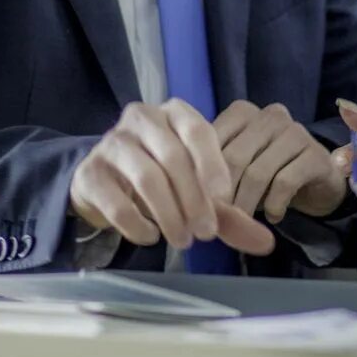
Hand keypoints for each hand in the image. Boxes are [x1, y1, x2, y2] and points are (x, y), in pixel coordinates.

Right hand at [70, 100, 276, 255]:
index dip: (213, 165)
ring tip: (182, 240)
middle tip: (205, 234)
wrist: (104, 185)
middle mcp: (141, 119)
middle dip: (193, 200)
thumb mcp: (197, 192)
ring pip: (146, 177)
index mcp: (174, 114)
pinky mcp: (89, 172)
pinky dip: (138, 224)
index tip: (224, 201)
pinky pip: (116, 201)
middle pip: (172, 157)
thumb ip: (230, 215)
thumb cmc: (162, 181)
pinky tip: (150, 236)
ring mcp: (111, 143)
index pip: (198, 131)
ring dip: (169, 214)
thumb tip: (267, 243)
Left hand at [211, 101, 345, 221]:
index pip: (213, 141)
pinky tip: (273, 216)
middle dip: (223, 195)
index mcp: (243, 112)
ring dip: (246, 205)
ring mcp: (295, 131)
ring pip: (258, 173)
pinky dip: (274, 205)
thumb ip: (213, 172)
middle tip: (218, 221)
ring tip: (243, 224)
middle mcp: (270, 115)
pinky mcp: (315, 154)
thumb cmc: (267, 175)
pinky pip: (285, 183)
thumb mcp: (236, 170)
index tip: (199, 205)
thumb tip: (190, 196)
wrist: (317, 184)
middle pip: (234, 158)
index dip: (202, 176)